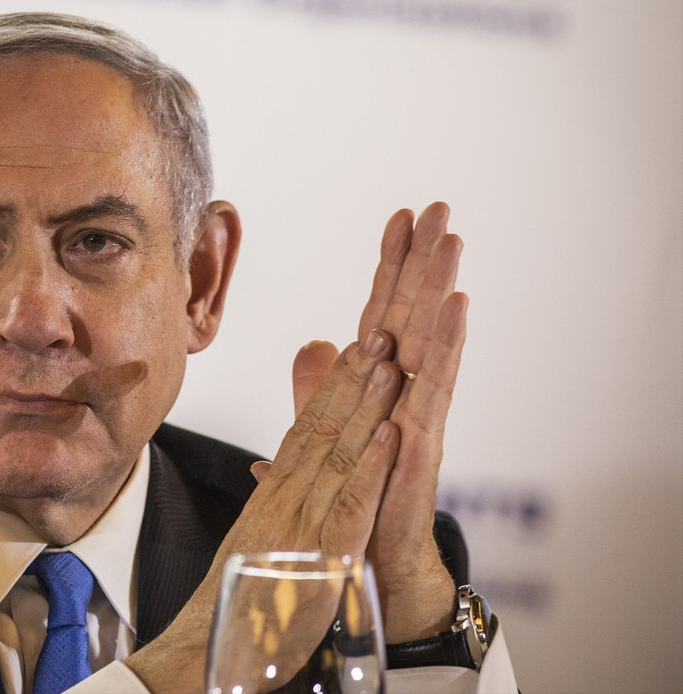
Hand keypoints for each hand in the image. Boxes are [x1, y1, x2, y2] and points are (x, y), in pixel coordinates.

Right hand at [128, 328, 406, 688]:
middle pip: (322, 428)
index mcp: (275, 495)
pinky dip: (368, 468)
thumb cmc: (238, 599)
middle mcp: (285, 500)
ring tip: (388, 361)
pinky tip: (387, 436)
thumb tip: (276, 464)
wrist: (204, 650)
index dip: (334, 385)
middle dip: (353, 377)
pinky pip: (348, 508)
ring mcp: (302, 525)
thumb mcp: (259, 537)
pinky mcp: (321, 559)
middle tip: (379, 329)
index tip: (355, 345)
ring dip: (365, 406)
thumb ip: (274, 496)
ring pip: (339, 455)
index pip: (307, 429)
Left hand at [359, 203, 465, 640]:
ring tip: (452, 239)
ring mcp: (417, 413)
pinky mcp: (422, 440)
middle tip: (438, 207)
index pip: (383, 314)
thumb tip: (311, 350)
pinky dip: (447, 344)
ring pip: (430, 338)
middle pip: (413, 314)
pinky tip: (458, 305)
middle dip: (424, 260)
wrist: (371, 561)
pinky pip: (436, 385)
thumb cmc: (356, 499)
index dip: (389, 268)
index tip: (397, 218)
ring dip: (440, 288)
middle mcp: (404, 392)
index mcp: (379, 386)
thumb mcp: (327, 436)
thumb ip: (322, 392)